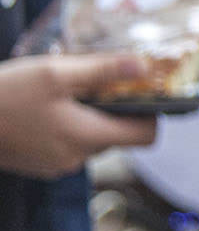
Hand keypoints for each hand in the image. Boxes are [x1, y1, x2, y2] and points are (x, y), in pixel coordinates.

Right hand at [0, 54, 158, 176]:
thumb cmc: (4, 96)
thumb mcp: (54, 73)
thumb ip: (102, 70)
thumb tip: (142, 65)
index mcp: (87, 137)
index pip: (146, 137)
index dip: (153, 113)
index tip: (143, 91)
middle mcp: (77, 158)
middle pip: (118, 135)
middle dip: (113, 108)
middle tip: (97, 80)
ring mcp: (57, 165)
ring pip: (91, 138)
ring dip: (88, 115)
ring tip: (65, 90)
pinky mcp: (40, 164)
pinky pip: (67, 144)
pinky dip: (66, 125)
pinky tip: (45, 107)